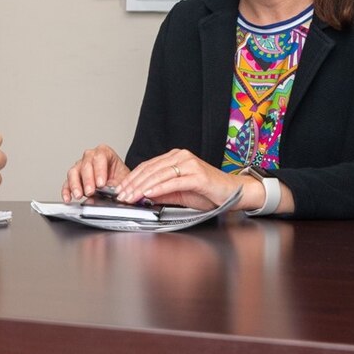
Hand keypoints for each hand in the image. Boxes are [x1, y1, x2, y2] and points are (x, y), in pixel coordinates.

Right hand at [61, 144, 130, 201]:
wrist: (117, 181)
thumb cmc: (120, 177)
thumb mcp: (123, 180)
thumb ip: (116, 185)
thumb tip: (110, 193)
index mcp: (104, 152)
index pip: (99, 157)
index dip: (99, 170)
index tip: (101, 183)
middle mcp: (90, 157)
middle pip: (85, 164)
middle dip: (87, 180)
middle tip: (90, 191)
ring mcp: (80, 166)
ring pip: (73, 172)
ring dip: (75, 184)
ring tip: (79, 195)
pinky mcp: (74, 178)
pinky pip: (67, 183)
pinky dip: (66, 191)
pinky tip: (68, 198)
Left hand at [116, 149, 247, 210]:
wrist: (233, 192)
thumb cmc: (208, 191)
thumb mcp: (179, 192)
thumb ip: (162, 192)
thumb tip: (142, 196)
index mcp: (175, 158)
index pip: (147, 166)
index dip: (132, 178)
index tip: (120, 189)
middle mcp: (181, 157)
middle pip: (150, 169)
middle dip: (133, 184)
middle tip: (121, 195)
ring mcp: (190, 164)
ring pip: (159, 175)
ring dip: (142, 187)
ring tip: (131, 196)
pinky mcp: (197, 175)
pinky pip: (174, 181)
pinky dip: (159, 188)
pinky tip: (148, 193)